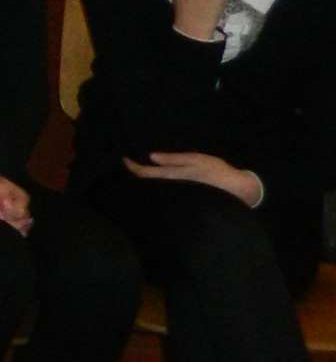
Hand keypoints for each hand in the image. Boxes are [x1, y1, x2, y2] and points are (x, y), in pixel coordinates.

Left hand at [128, 149, 263, 205]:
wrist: (238, 191)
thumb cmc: (217, 173)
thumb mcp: (196, 160)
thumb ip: (173, 159)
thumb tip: (151, 157)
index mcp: (173, 178)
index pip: (146, 175)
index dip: (132, 168)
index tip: (123, 159)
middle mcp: (172, 191)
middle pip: (146, 186)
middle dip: (135, 177)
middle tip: (126, 165)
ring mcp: (177, 200)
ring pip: (154, 193)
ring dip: (144, 184)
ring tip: (137, 173)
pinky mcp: (183, 204)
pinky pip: (164, 197)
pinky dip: (156, 189)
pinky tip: (154, 185)